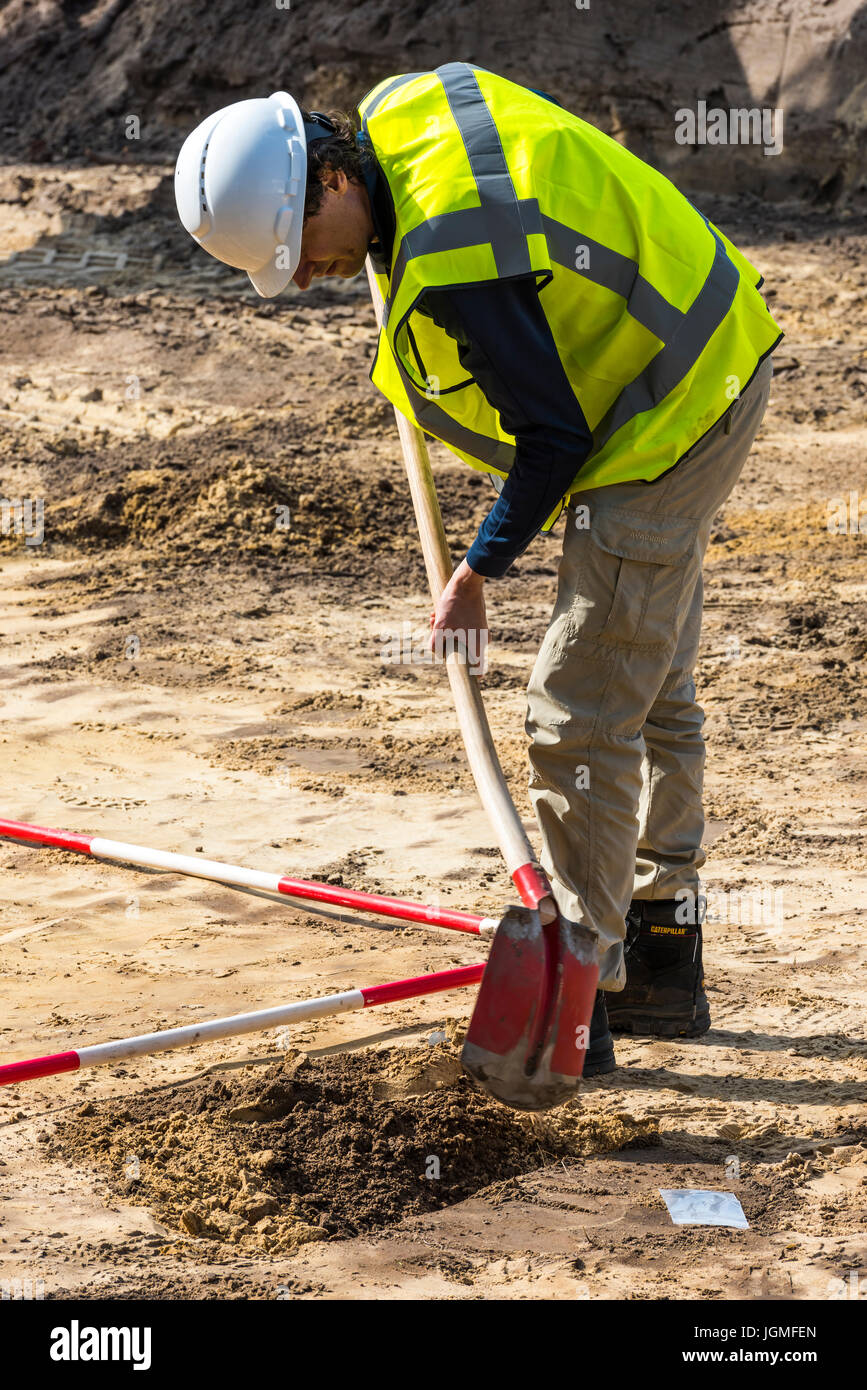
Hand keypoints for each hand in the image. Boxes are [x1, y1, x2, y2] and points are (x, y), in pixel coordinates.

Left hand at [429, 558, 487, 674]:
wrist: (467, 581)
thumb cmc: (454, 605)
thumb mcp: (439, 627)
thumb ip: (436, 646)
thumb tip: (437, 654)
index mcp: (478, 645)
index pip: (478, 669)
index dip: (470, 677)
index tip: (465, 681)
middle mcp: (482, 639)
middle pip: (462, 651)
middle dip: (445, 643)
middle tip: (434, 629)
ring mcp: (481, 629)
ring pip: (459, 637)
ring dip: (444, 630)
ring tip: (434, 617)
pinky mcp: (476, 619)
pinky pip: (462, 626)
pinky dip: (450, 622)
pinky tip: (438, 612)